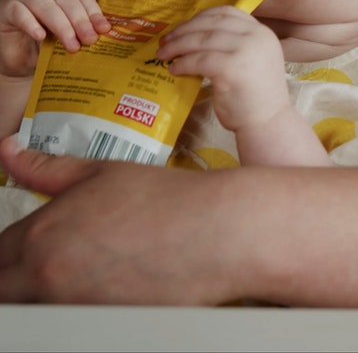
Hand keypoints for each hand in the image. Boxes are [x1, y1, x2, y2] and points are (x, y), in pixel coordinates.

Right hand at [0, 0, 110, 77]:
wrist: (14, 61)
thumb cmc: (42, 49)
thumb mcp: (64, 43)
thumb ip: (80, 37)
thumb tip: (104, 41)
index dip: (93, 11)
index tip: (104, 29)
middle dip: (80, 19)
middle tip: (90, 40)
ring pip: (43, 3)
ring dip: (60, 24)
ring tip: (71, 45)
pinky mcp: (6, 9)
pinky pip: (18, 11)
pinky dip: (30, 23)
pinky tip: (40, 36)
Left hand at [0, 136, 254, 304]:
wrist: (216, 233)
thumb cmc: (165, 200)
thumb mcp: (98, 172)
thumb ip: (44, 167)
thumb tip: (8, 150)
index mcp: (43, 235)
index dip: (4, 251)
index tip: (16, 247)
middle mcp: (49, 279)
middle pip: (3, 291)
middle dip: (10, 277)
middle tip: (36, 264)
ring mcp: (74, 310)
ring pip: (31, 309)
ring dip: (35, 295)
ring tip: (71, 273)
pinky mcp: (100, 328)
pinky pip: (67, 322)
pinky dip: (68, 309)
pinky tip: (95, 288)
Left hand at [158, 5, 289, 132]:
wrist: (269, 124)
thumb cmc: (255, 97)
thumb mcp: (251, 60)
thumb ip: (233, 45)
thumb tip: (195, 36)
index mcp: (261, 32)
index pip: (227, 13)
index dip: (202, 17)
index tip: (184, 26)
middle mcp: (256, 36)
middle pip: (212, 24)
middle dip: (184, 30)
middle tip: (166, 40)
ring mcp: (246, 50)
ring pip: (203, 40)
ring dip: (178, 46)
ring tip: (164, 54)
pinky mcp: (232, 68)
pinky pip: (200, 60)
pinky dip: (183, 63)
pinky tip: (174, 69)